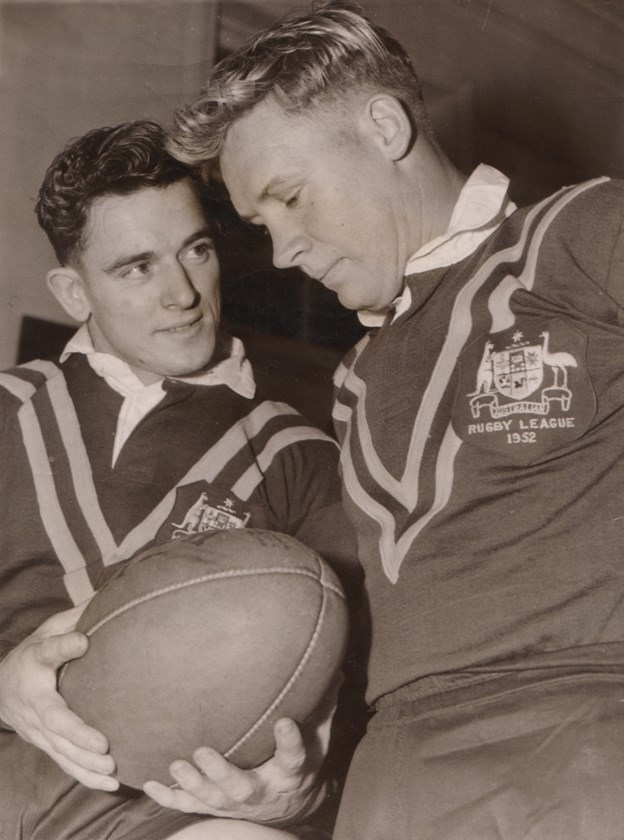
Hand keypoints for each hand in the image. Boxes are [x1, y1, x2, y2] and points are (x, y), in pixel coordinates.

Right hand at [0, 606, 117, 789]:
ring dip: (85, 762)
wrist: (0, 687)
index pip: (48, 651)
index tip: (82, 640)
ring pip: (59, 748)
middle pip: (54, 718)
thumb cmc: (34, 653)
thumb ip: (72, 619)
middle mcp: (34, 700)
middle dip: (77, 734)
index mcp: (35, 662)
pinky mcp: (46, 743)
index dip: (64, 646)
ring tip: (111, 769)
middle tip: (103, 745)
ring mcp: (37, 727)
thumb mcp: (47, 630)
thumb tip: (104, 599)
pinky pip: (65, 762)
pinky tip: (109, 783)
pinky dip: (85, 776)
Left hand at [144, 674, 341, 820]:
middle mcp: (261, 790)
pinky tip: (151, 782)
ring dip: (191, 784)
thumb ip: (322, 707)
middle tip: (202, 751)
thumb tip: (334, 669)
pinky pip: (188, 807)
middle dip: (220, 772)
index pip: (294, 756)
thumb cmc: (300, 761)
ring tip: (176, 764)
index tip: (284, 721)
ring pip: (211, 800)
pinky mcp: (216, 807)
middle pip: (240, 787)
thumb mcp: (318, 739)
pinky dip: (168, 798)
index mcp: (290, 771)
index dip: (291, 741)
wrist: (288, 804)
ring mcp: (235, 803)